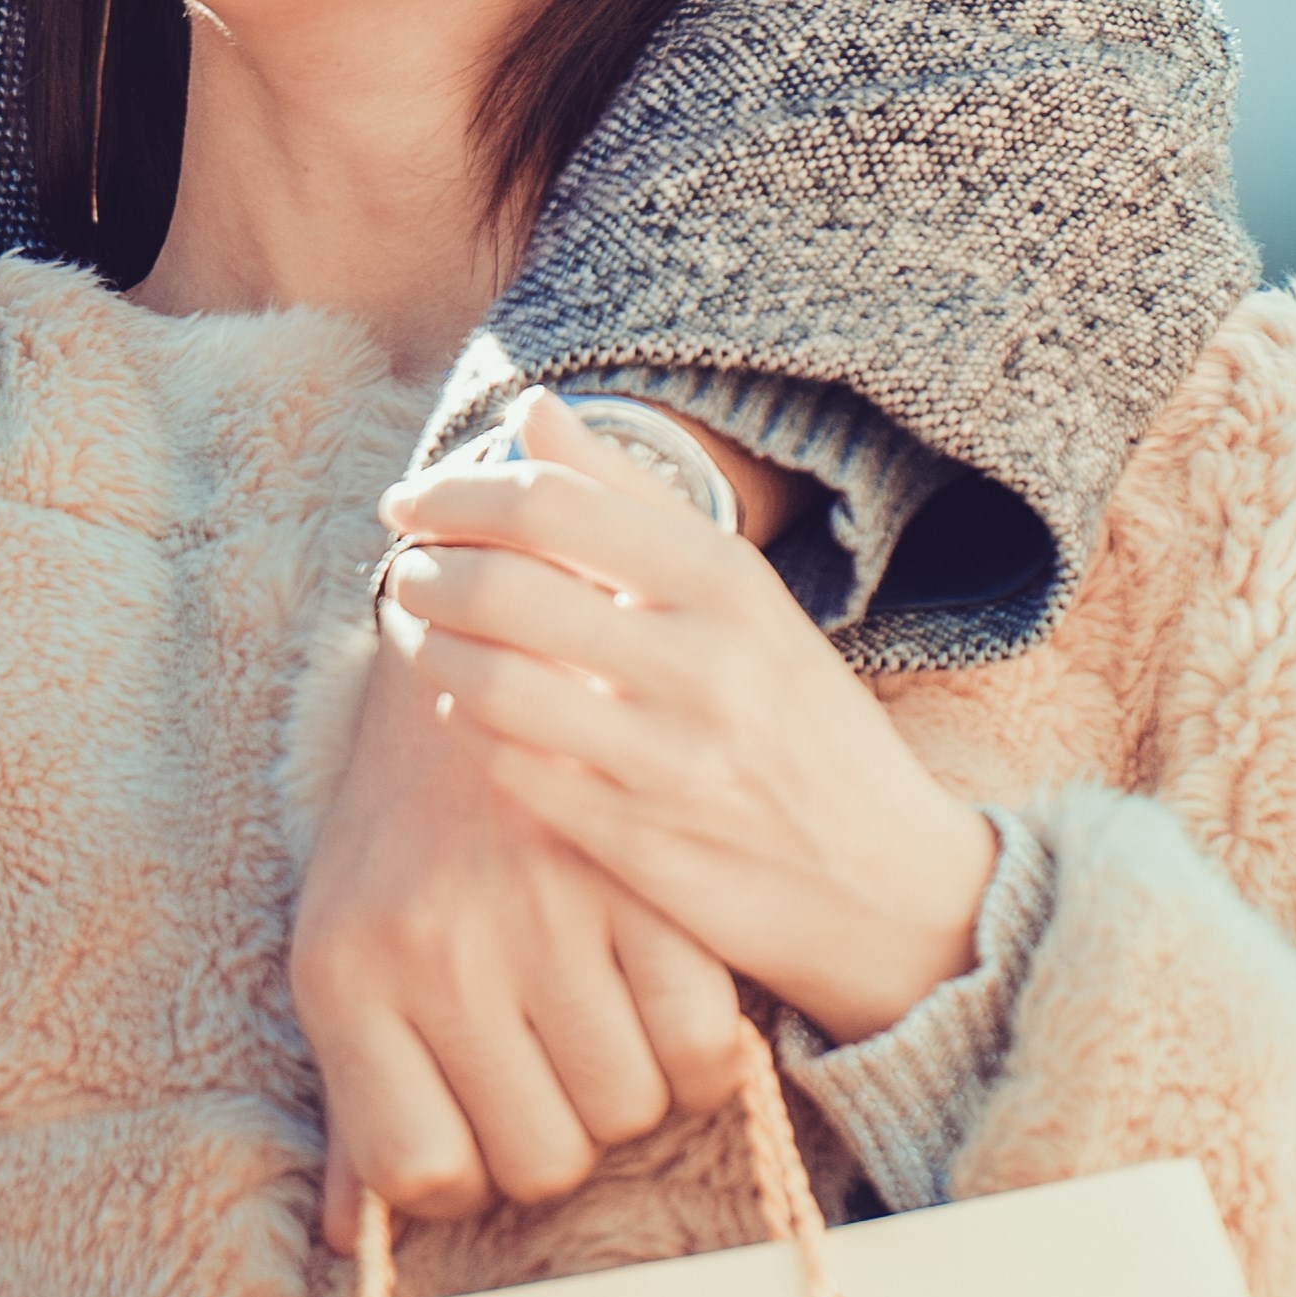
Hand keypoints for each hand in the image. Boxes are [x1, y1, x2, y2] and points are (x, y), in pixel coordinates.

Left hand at [294, 600, 761, 1239]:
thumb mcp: (345, 949)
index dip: (464, 1179)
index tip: (481, 1140)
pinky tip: (675, 1008)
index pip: (420, 1172)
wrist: (463, 653)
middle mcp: (434, 949)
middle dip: (561, 1143)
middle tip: (560, 1084)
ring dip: (635, 1096)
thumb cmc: (402, 833)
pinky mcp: (640, 875)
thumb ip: (356, 1098)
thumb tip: (350, 1242)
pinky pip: (702, 1045)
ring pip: (627, 1110)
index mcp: (345, 976)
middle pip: (540, 1160)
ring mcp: (539, 911)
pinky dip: (703, 1054)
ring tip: (615, 1034)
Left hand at [378, 396, 997, 1046]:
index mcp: (729, 582)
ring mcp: (668, 760)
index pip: (550, 504)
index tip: (411, 500)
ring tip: (418, 631)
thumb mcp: (744, 598)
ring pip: (487, 680)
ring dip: (427, 646)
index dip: (455, 493)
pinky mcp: (637, 843)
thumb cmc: (801, 723)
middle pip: (502, 586)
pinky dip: (465, 727)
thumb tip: (532, 409)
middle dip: (424, 568)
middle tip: (405, 566)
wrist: (890, 887)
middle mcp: (702, 663)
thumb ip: (631, 500)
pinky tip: (464, 707)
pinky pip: (506, 768)